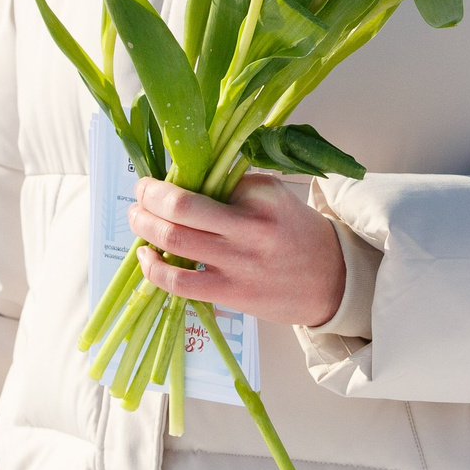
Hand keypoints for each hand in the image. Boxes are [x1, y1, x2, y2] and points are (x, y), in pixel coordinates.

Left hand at [130, 173, 346, 327]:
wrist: (332, 280)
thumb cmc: (295, 233)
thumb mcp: (272, 196)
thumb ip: (232, 186)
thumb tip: (180, 180)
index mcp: (260, 194)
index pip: (204, 176)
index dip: (175, 175)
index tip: (162, 176)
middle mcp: (250, 227)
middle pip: (180, 205)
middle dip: (149, 195)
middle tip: (140, 191)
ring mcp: (239, 263)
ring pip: (174, 240)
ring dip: (144, 225)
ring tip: (137, 217)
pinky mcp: (231, 294)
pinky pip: (179, 282)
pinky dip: (153, 268)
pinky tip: (146, 256)